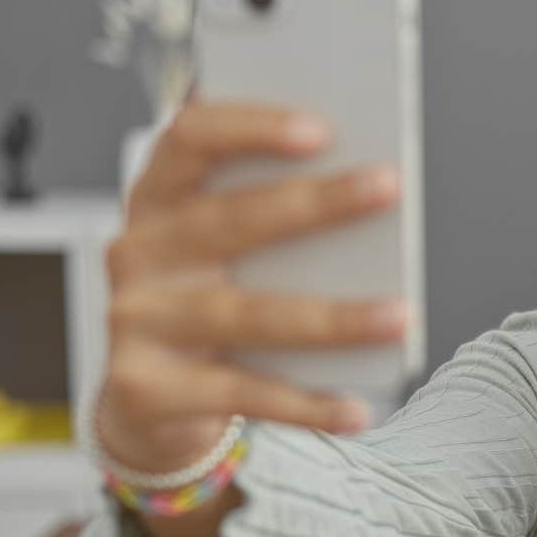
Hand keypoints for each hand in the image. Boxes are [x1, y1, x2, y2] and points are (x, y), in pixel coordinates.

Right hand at [97, 99, 406, 473]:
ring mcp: (135, 321)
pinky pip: (240, 393)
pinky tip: (357, 409)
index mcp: (158, 198)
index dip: (251, 127)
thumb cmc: (210, 300)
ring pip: (247, 315)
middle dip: (314, 202)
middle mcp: (139, 251)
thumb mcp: (230, 253)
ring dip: (332, 317)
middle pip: (230, 220)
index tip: (322, 129)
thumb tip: (373, 208)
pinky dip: (305, 404)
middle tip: (389, 185)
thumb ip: (278, 225)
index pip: (188, 138)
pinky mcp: (146, 388)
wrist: (145, 400)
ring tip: (400, 316)